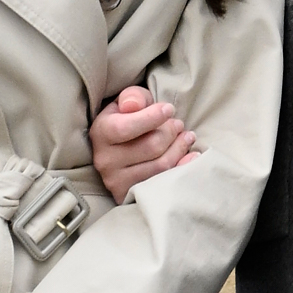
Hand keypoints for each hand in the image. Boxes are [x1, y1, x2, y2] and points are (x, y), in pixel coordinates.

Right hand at [90, 84, 197, 202]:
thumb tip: (133, 106)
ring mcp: (117, 181)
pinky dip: (183, 167)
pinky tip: (191, 155)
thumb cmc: (130, 118)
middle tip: (178, 124)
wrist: (122, 147)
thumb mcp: (129, 101)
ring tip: (186, 136)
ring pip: (161, 166)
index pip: (126, 128)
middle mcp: (105, 160)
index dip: (152, 118)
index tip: (169, 109)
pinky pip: (164, 183)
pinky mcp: (130, 195)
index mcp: (101, 132)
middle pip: (151, 146)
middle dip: (171, 131)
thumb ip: (133, 97)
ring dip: (180, 147)